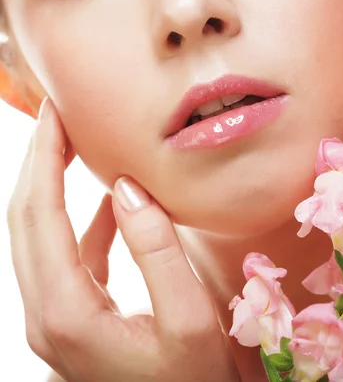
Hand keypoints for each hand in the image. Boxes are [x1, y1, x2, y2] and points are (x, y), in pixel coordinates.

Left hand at [6, 98, 240, 381]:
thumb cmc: (193, 380)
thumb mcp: (187, 317)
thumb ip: (156, 250)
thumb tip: (124, 187)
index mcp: (66, 313)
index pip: (39, 216)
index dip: (44, 158)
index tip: (56, 111)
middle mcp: (46, 314)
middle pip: (25, 222)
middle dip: (40, 162)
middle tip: (62, 114)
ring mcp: (55, 319)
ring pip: (39, 237)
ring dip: (54, 186)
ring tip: (77, 144)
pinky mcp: (73, 318)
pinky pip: (67, 257)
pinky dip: (82, 220)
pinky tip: (108, 200)